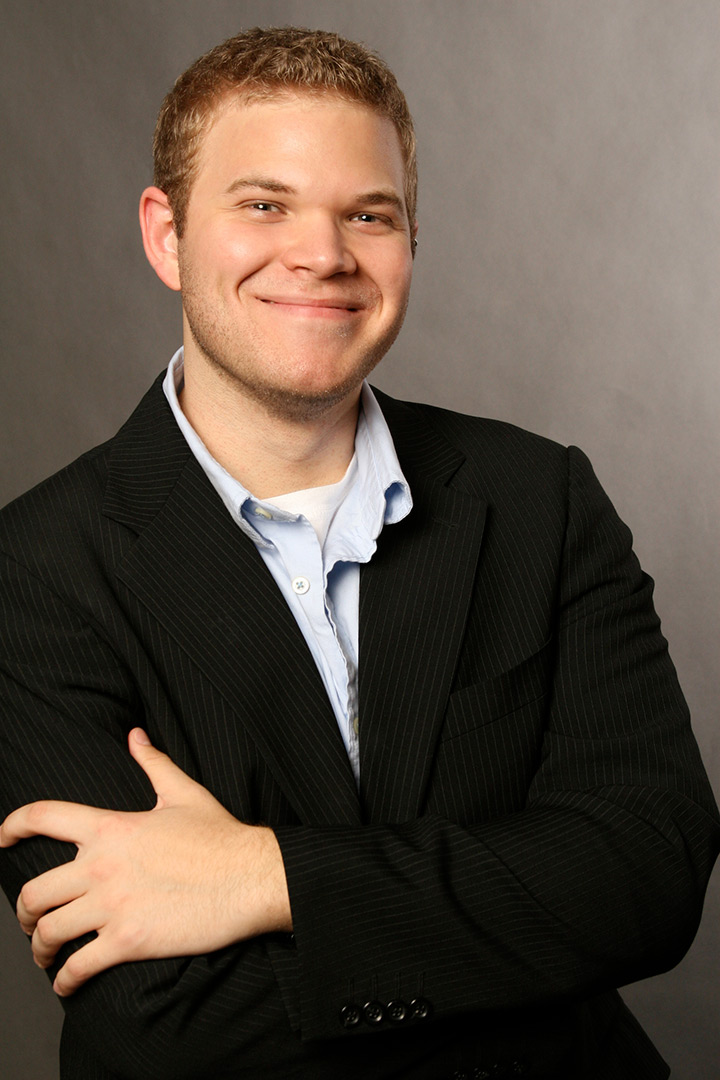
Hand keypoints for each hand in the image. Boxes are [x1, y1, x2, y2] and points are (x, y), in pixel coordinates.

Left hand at [0, 728, 290, 995]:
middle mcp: (102, 865)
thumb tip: (135, 735)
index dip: (12, 826)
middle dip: (24, 912)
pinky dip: (65, 981)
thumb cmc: (222, 836)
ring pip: (48, 932)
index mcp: (111, 827)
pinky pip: (78, 967)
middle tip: (31, 922)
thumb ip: (153, 763)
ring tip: (45, 956)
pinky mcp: (129, 940)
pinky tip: (67, 985)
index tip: (1, 840)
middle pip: (33, 891)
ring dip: (39, 949)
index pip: (43, 817)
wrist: (252, 876)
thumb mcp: (184, 793)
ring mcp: (112, 905)